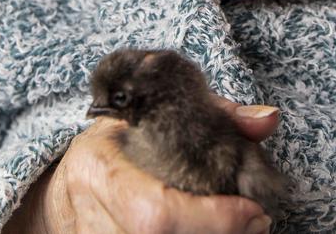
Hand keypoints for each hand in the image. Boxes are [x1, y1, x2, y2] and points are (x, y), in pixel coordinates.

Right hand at [6, 97, 277, 233]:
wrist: (68, 181)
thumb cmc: (119, 141)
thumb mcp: (155, 114)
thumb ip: (214, 113)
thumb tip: (267, 119)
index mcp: (97, 168)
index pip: (156, 212)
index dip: (211, 220)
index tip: (253, 211)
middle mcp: (88, 217)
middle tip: (253, 223)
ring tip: (236, 228)